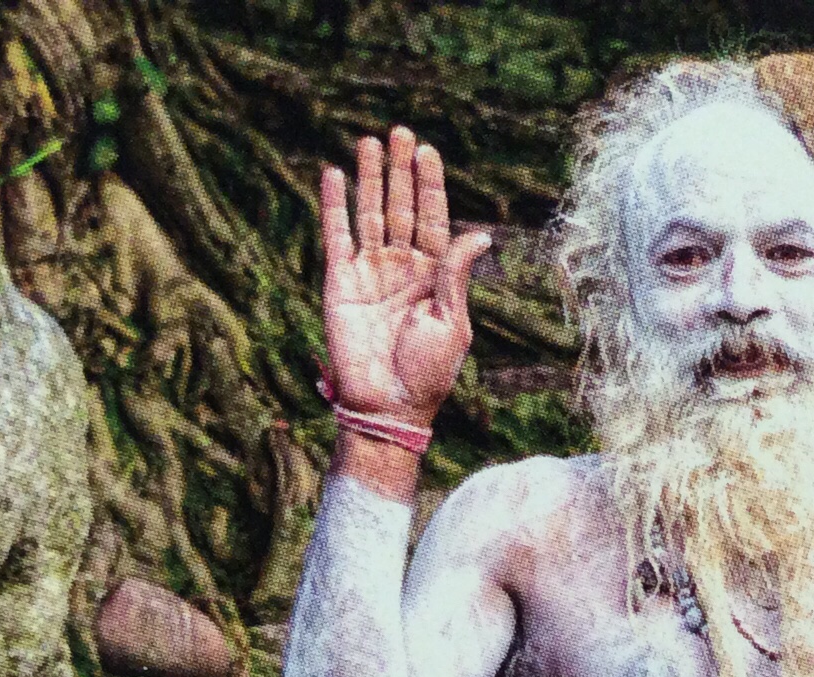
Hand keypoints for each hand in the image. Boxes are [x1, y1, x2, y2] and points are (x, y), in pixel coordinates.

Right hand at [317, 126, 491, 423]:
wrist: (388, 405)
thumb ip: (456, 275)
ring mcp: (369, 272)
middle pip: (400, 207)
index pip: (431, 219)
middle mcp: (401, 268)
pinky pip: (336, 235)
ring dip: (370, 178)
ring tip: (371, 141)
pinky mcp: (339, 282)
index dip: (429, 185)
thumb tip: (479, 234)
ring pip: (369, 214)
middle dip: (401, 171)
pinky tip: (334, 174)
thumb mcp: (452, 322)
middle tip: (401, 132)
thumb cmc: (428, 372)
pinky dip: (334, 205)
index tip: (428, 151)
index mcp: (433, 276)